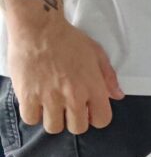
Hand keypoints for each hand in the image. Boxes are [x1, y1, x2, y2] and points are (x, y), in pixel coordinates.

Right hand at [7, 13, 123, 134]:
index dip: (96, 117)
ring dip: (53, 118)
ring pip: (54, 127)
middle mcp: (72, 95)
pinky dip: (33, 113)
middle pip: (78, 128)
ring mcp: (49, 97)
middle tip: (68, 107)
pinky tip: (36, 101)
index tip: (89, 110)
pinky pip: (31, 119)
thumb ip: (108, 77)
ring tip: (51, 104)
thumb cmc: (69, 39)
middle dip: (75, 120)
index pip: (102, 120)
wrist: (39, 28)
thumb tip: (117, 96)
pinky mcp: (27, 95)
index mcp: (92, 86)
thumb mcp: (96, 53)